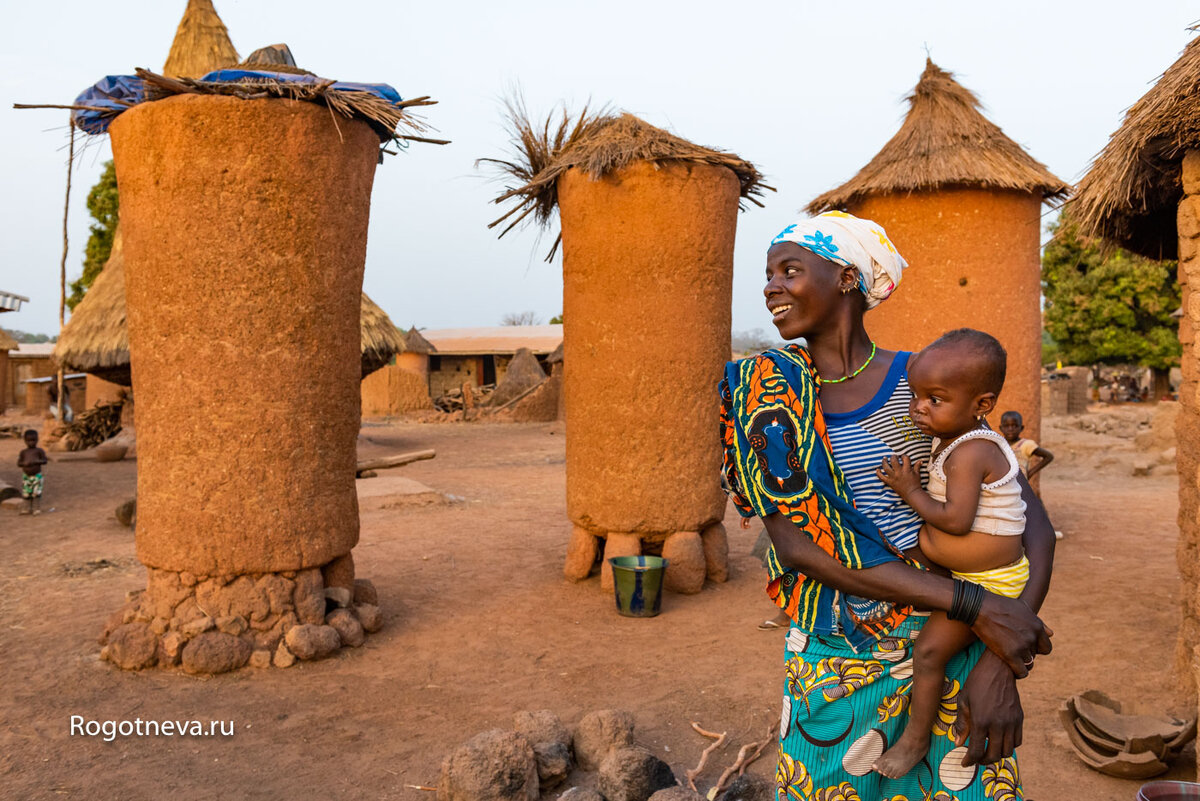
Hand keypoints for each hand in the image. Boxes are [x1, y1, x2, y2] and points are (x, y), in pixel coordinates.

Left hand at [876, 454, 922, 497]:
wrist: (912, 494)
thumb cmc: (915, 483)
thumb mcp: (917, 474)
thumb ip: (917, 466)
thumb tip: (920, 460)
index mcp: (907, 469)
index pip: (905, 458)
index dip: (903, 456)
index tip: (903, 457)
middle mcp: (899, 472)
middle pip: (893, 461)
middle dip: (893, 456)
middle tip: (893, 456)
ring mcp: (893, 477)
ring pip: (886, 467)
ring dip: (884, 462)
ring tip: (884, 458)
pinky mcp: (889, 482)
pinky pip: (881, 477)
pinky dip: (878, 473)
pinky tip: (877, 469)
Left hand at [955, 649, 1022, 765]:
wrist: (998, 669)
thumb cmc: (977, 683)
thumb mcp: (964, 701)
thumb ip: (962, 724)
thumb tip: (958, 743)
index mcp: (981, 721)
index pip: (976, 751)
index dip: (969, 760)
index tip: (965, 762)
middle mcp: (998, 724)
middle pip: (994, 755)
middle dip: (983, 761)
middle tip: (976, 758)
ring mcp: (1011, 722)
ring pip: (1007, 751)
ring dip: (996, 755)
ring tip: (987, 751)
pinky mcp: (1019, 719)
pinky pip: (1017, 741)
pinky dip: (1008, 746)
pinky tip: (999, 741)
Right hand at [970, 593, 1051, 677]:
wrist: (980, 607)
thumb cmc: (999, 605)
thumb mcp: (1022, 608)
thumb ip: (1038, 622)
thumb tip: (1051, 634)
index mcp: (1037, 626)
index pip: (1046, 647)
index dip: (1036, 648)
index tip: (1026, 646)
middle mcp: (1032, 637)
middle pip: (1035, 655)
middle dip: (1026, 653)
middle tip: (1012, 648)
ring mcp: (1022, 646)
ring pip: (1028, 663)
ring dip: (1019, 661)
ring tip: (1009, 657)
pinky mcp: (1010, 654)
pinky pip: (1021, 672)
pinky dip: (1018, 673)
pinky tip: (1011, 668)